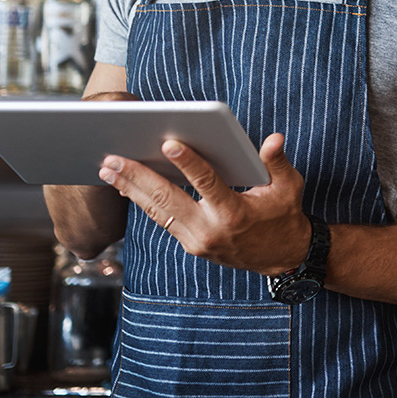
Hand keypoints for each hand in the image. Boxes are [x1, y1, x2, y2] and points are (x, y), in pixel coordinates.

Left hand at [97, 133, 311, 275]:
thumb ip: (277, 162)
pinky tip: (126, 185)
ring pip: (157, 212)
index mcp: (235, 214)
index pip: (207, 183)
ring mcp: (196, 242)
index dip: (188, 163)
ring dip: (131, 189)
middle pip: (167, 199)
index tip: (168, 143)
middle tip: (113, 158)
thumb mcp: (288, 187)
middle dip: (138, 177)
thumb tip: (273, 140)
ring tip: (108, 169)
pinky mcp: (190, 245)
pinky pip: (162, 220)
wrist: (281, 258)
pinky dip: (143, 201)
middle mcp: (210, 231)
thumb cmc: (284, 215)